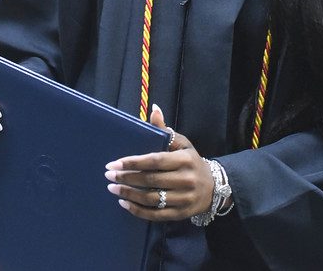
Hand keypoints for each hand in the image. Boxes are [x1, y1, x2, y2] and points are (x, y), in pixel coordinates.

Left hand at [105, 104, 215, 220]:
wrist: (214, 187)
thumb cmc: (192, 162)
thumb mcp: (182, 144)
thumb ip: (165, 130)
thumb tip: (154, 109)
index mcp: (185, 159)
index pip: (155, 161)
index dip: (133, 162)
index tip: (114, 163)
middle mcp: (186, 179)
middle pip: (151, 180)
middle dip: (127, 178)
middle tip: (108, 175)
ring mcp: (184, 198)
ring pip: (151, 198)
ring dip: (129, 194)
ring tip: (113, 188)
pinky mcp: (180, 213)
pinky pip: (155, 214)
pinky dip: (137, 210)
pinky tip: (124, 203)